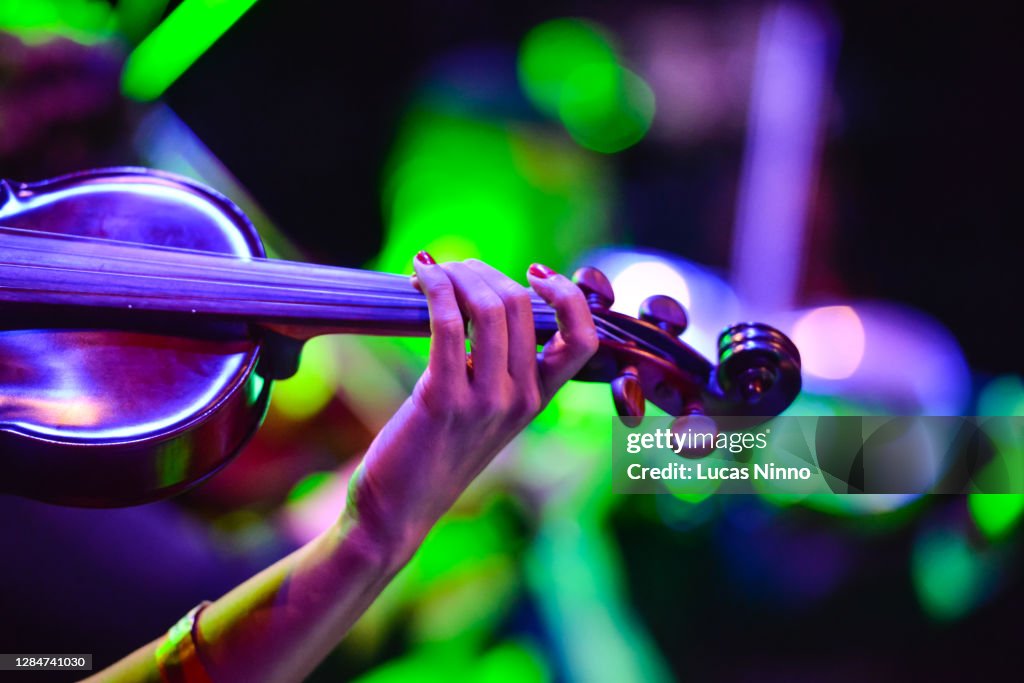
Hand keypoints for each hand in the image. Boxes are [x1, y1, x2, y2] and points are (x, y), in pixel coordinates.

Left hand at [344, 253, 598, 561]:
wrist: (398, 512)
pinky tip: (418, 277)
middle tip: (451, 269)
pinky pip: (450, 324)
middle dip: (483, 272)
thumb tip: (483, 294)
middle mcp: (522, 399)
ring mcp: (487, 402)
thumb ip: (495, 364)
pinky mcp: (444, 400)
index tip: (535, 273)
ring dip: (457, 274)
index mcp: (538, 399)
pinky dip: (434, 289)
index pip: (583, 338)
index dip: (568, 295)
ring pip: (490, 308)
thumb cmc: (433, 451)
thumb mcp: (480, 409)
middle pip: (523, 305)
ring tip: (430, 271)